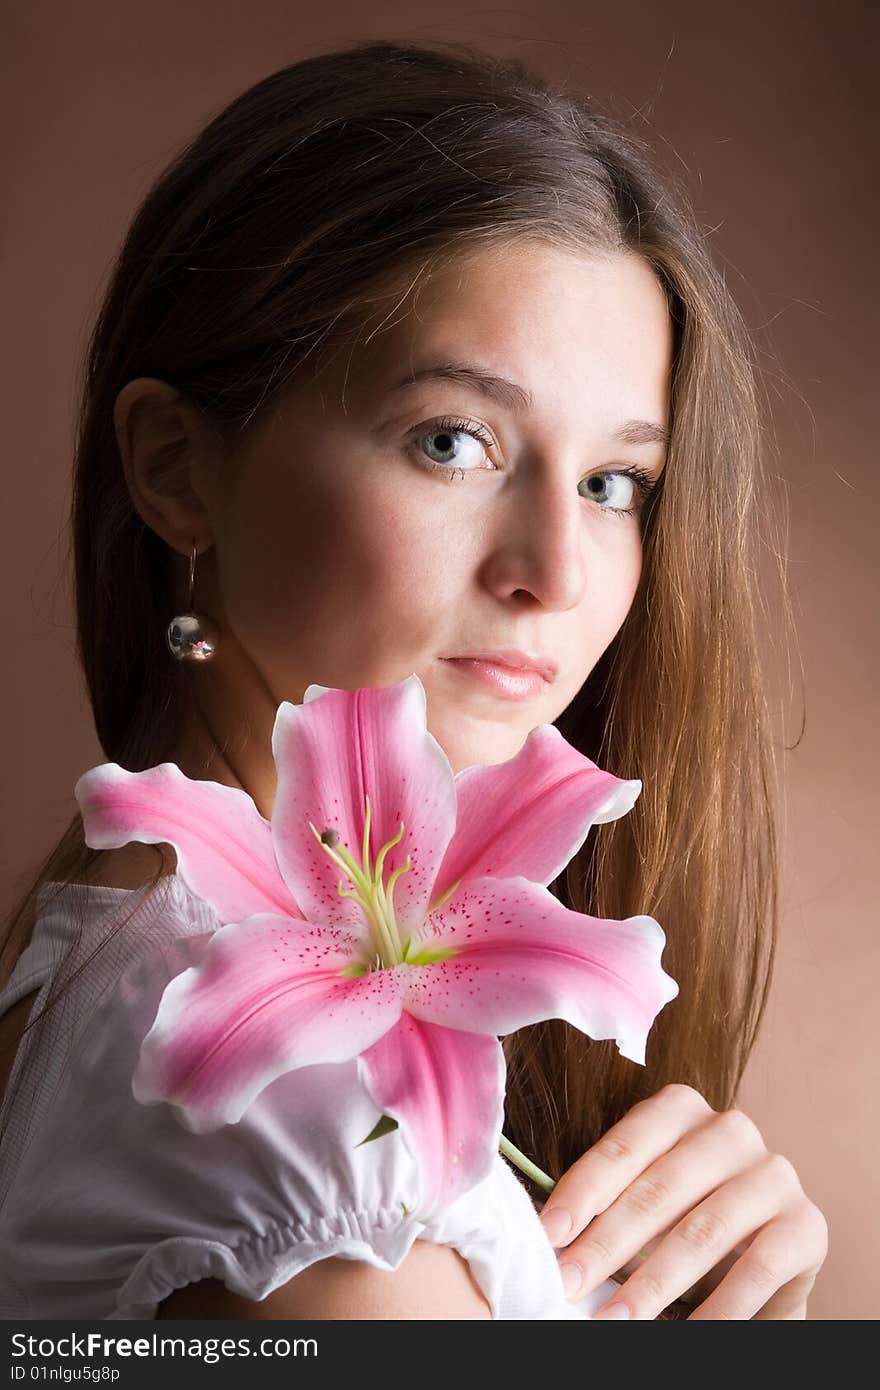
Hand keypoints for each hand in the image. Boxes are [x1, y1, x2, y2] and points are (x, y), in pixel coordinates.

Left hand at [538, 1083, 827, 1318]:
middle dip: (606, 1244)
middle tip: (568, 1284)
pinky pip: (758, 1267)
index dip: (582, 1192)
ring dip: (653, 1283)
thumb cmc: (682, 1217)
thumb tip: (547, 1237)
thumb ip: (604, 1203)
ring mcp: (774, 1173)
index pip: (623, 1148)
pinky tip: (687, 1335)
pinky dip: (720, 1307)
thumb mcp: (642, 1199)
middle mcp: (730, 1129)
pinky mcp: (806, 1223)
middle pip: (657, 1189)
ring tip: (615, 1319)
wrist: (762, 1255)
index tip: (547, 1236)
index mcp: (681, 1108)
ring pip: (703, 1230)